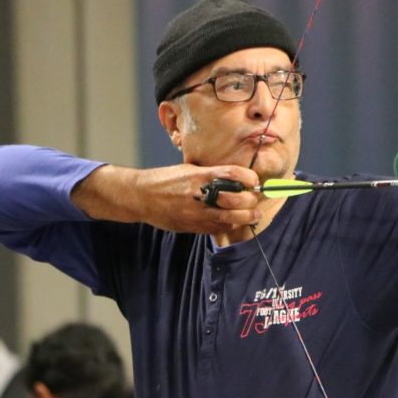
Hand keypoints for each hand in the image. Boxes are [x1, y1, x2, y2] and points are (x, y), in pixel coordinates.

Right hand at [72, 163, 263, 234]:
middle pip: (238, 199)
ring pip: (231, 218)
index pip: (235, 174)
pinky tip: (233, 221)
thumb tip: (236, 178)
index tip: (254, 180)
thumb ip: (212, 174)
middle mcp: (200, 193)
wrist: (142, 196)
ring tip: (254, 215)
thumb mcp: (189, 169)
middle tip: (255, 199)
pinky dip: (229, 225)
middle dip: (251, 200)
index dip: (250, 178)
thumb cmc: (167, 180)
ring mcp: (197, 212)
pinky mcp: (192, 226)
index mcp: (201, 175)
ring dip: (247, 217)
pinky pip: (218, 229)